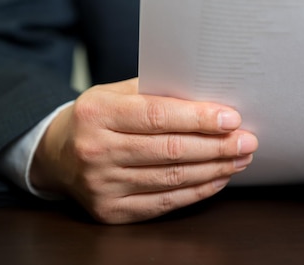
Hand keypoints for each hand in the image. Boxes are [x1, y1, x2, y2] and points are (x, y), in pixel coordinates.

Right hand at [30, 78, 257, 223]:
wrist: (56, 153)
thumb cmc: (98, 116)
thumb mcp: (117, 92)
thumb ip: (158, 92)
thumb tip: (209, 96)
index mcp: (98, 113)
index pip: (158, 116)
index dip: (199, 119)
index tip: (232, 118)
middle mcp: (97, 151)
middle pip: (171, 150)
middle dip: (217, 146)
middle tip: (247, 140)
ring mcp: (102, 185)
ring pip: (172, 178)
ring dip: (214, 168)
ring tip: (240, 158)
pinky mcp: (111, 211)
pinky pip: (164, 203)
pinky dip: (197, 191)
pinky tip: (218, 178)